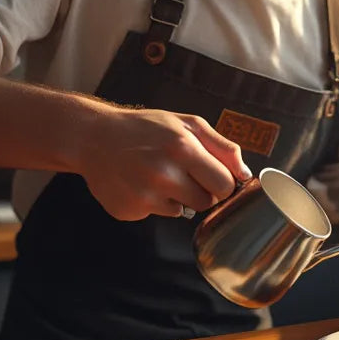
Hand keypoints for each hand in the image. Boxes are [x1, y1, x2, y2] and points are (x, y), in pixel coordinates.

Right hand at [78, 108, 251, 220]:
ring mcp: (143, 196)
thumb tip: (245, 174)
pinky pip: (156, 215)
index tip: (213, 176)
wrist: (93, 138)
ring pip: (183, 212)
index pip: (224, 185)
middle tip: (183, 173)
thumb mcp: (187, 124)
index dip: (222, 183)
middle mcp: (162, 174)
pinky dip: (153, 203)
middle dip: (201, 191)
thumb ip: (222, 147)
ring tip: (157, 175)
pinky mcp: (128, 211)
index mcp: (182, 148)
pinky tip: (139, 183)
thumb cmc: (145, 128)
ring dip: (177, 198)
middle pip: (206, 203)